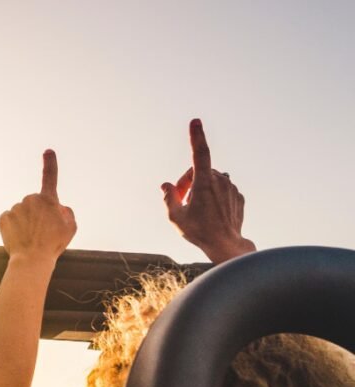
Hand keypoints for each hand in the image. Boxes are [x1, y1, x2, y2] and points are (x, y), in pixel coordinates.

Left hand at [0, 150, 76, 263]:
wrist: (32, 260)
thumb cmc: (53, 245)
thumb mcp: (71, 228)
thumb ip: (67, 213)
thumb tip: (58, 208)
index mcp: (48, 200)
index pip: (50, 177)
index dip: (50, 163)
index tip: (48, 151)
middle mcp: (31, 199)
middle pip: (34, 203)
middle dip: (37, 213)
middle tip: (41, 232)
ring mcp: (16, 208)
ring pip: (21, 212)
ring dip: (25, 222)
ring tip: (30, 238)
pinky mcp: (4, 217)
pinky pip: (10, 219)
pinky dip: (13, 227)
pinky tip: (18, 238)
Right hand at [162, 119, 254, 263]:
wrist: (226, 245)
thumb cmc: (199, 231)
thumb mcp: (175, 216)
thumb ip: (169, 197)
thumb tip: (166, 185)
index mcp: (205, 182)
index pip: (200, 153)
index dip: (197, 137)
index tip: (195, 121)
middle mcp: (221, 181)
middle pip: (199, 172)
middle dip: (188, 182)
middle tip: (180, 200)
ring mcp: (232, 189)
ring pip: (212, 180)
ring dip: (201, 189)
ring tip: (195, 208)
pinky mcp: (238, 197)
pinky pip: (223, 191)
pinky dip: (214, 196)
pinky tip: (209, 213)